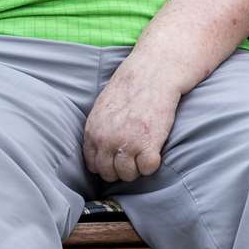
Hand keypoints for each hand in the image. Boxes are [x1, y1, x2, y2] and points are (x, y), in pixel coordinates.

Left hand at [83, 60, 181, 182]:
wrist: (153, 74)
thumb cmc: (131, 88)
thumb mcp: (103, 107)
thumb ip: (99, 130)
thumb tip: (99, 150)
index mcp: (93, 132)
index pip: (93, 164)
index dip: (107, 164)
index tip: (118, 159)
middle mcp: (106, 141)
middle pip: (109, 174)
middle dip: (121, 169)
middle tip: (133, 157)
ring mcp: (127, 145)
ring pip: (128, 175)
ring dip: (137, 168)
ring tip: (144, 153)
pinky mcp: (148, 146)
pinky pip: (148, 169)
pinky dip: (153, 164)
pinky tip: (155, 150)